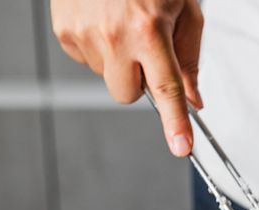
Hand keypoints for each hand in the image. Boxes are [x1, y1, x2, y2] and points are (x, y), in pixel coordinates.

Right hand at [50, 0, 203, 156]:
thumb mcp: (185, 10)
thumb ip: (189, 58)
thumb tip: (194, 99)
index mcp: (149, 30)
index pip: (166, 90)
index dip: (175, 123)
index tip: (181, 147)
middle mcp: (114, 35)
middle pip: (127, 94)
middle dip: (139, 82)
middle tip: (144, 50)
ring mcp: (84, 34)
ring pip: (107, 78)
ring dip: (119, 62)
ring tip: (122, 25)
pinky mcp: (64, 31)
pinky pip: (87, 60)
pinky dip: (99, 48)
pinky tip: (104, 21)